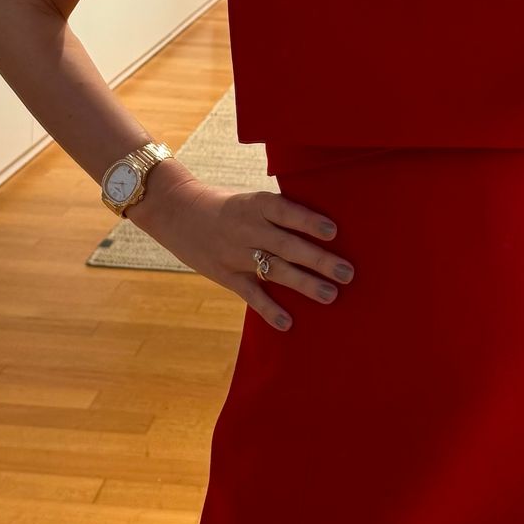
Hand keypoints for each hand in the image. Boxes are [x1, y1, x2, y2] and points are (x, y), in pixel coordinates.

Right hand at [128, 171, 353, 331]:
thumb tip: (325, 228)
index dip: (307, 221)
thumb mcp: (250, 199)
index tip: (333, 231)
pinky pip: (250, 294)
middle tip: (347, 272)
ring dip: (304, 284)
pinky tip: (288, 323)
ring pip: (274, 270)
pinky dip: (268, 309)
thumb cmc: (226, 205)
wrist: (176, 210)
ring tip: (331, 295)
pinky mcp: (225, 274)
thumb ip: (279, 214)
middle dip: (318, 260)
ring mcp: (235, 253)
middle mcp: (247, 228)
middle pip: (287, 245)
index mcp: (256, 204)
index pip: (284, 211)